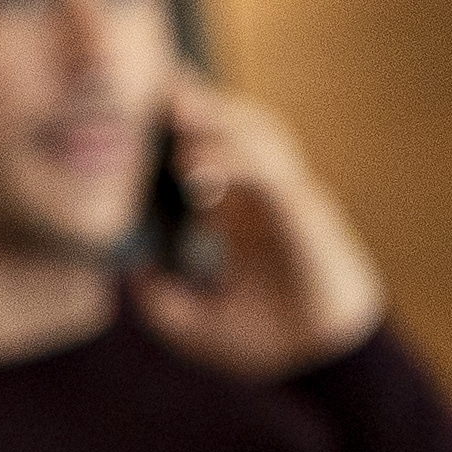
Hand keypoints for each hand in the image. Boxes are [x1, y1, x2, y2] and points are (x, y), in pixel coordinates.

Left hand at [131, 74, 383, 377]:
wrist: (323, 371)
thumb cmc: (272, 345)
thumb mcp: (198, 327)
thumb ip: (163, 303)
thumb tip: (129, 277)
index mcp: (244, 216)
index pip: (214, 153)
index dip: (184, 127)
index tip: (142, 103)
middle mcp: (269, 200)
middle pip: (237, 132)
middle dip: (201, 103)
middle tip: (155, 81)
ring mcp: (292, 202)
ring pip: (260, 138)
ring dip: (218, 117)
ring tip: (172, 104)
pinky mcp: (308, 216)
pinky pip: (271, 174)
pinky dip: (235, 161)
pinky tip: (195, 164)